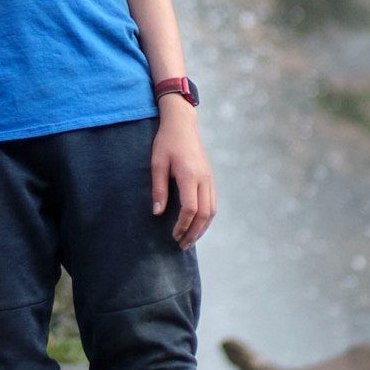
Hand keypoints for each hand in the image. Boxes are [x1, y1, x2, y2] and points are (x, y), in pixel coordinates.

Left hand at [152, 101, 215, 247]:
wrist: (182, 124)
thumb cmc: (166, 142)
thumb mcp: (157, 163)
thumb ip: (158, 189)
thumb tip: (157, 213)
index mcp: (190, 175)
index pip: (190, 209)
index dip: (183, 225)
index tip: (173, 235)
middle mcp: (204, 179)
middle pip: (205, 214)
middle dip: (194, 232)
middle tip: (182, 245)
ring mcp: (210, 178)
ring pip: (212, 210)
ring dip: (202, 228)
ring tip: (190, 239)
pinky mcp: (210, 178)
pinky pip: (212, 203)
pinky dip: (206, 218)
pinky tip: (197, 225)